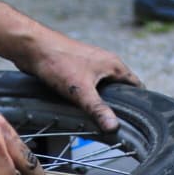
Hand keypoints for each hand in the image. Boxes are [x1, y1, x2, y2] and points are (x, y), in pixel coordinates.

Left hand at [14, 29, 141, 132]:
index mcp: (113, 64)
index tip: (141, 119)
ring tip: (101, 118)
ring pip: (102, 85)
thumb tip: (114, 127)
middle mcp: (104, 62)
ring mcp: (90, 63)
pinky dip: (88, 94)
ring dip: (102, 99)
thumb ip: (98, 109)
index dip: (140, 101)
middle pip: (119, 86)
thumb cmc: (58, 62)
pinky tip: (81, 106)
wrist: (32, 47)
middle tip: (119, 124)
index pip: (135, 84)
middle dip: (119, 104)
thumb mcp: (81, 91)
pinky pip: (88, 84)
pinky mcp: (75, 67)